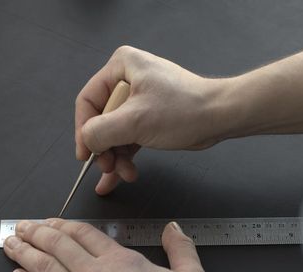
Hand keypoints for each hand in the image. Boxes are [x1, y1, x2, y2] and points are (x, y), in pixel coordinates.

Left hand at [3, 219, 220, 271]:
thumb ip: (181, 250)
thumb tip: (174, 230)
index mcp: (122, 262)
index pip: (84, 233)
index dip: (63, 224)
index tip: (52, 222)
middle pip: (57, 246)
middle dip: (36, 233)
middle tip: (23, 227)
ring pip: (43, 269)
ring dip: (24, 253)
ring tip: (11, 245)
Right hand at [75, 45, 232, 194]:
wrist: (219, 117)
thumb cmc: (184, 110)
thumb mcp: (134, 121)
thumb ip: (101, 132)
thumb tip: (86, 142)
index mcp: (122, 66)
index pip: (88, 101)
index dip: (83, 130)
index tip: (84, 154)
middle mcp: (128, 79)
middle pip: (101, 120)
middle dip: (104, 148)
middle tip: (107, 167)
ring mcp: (139, 99)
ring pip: (114, 133)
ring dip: (116, 156)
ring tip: (124, 174)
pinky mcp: (149, 116)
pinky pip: (128, 138)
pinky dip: (126, 156)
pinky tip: (126, 173)